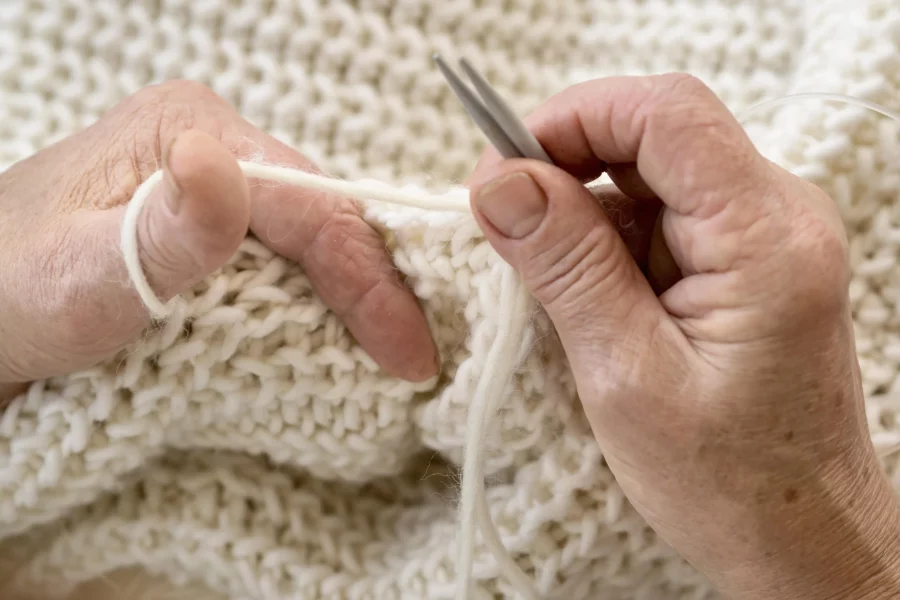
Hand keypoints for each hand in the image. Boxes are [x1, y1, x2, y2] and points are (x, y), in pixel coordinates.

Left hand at [0, 80, 437, 400]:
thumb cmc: (6, 299)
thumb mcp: (74, 279)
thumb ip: (154, 234)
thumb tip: (220, 167)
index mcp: (189, 133)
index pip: (311, 204)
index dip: (369, 280)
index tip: (409, 356)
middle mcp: (211, 148)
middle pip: (322, 219)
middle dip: (373, 291)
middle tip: (414, 363)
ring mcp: (213, 186)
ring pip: (310, 242)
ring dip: (351, 302)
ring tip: (388, 360)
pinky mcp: (212, 227)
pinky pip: (285, 260)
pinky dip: (316, 304)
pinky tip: (333, 340)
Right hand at [468, 74, 899, 598]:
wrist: (800, 536)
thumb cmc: (730, 481)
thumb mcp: (626, 374)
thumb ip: (566, 266)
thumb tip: (501, 182)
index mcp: (766, 239)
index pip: (665, 114)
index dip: (571, 119)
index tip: (500, 169)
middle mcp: (778, 216)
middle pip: (653, 135)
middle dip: (565, 168)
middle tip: (506, 230)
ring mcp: (762, 235)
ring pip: (647, 175)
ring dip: (582, 215)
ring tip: (555, 292)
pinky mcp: (742, 259)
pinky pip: (658, 215)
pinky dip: (605, 243)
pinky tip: (589, 301)